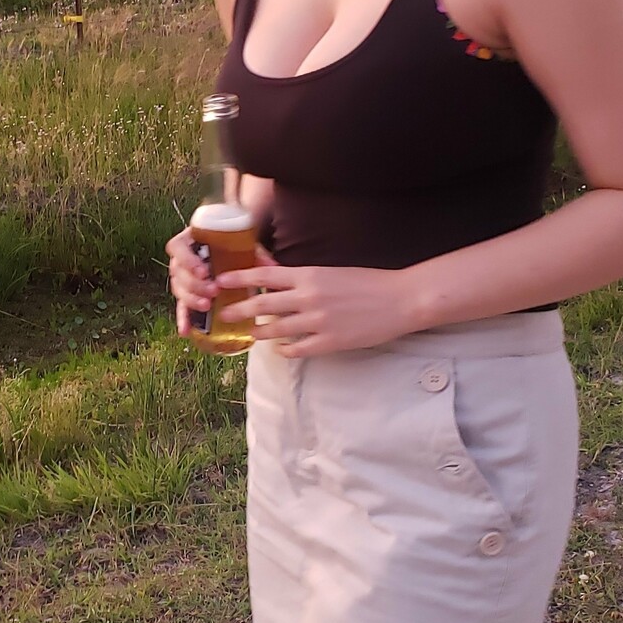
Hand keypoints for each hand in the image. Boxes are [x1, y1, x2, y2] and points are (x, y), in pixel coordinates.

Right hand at [165, 226, 277, 337]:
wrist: (228, 251)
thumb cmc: (232, 246)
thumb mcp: (243, 246)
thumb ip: (255, 255)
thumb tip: (272, 266)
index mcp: (190, 241)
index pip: (177, 248)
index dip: (187, 260)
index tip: (204, 271)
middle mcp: (182, 260)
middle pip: (178, 273)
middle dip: (195, 284)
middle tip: (213, 291)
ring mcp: (182, 278)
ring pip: (179, 290)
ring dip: (191, 300)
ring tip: (207, 306)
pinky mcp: (186, 295)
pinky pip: (181, 307)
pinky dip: (184, 319)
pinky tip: (186, 331)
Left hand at [212, 261, 416, 357]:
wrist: (401, 299)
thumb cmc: (369, 282)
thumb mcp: (332, 273)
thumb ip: (304, 278)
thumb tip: (277, 280)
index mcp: (310, 275)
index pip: (265, 275)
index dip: (239, 278)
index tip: (221, 281)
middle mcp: (309, 297)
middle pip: (263, 304)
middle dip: (239, 310)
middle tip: (223, 315)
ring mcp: (318, 321)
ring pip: (277, 329)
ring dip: (259, 332)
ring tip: (250, 334)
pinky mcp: (330, 342)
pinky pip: (297, 349)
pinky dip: (285, 349)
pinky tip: (281, 349)